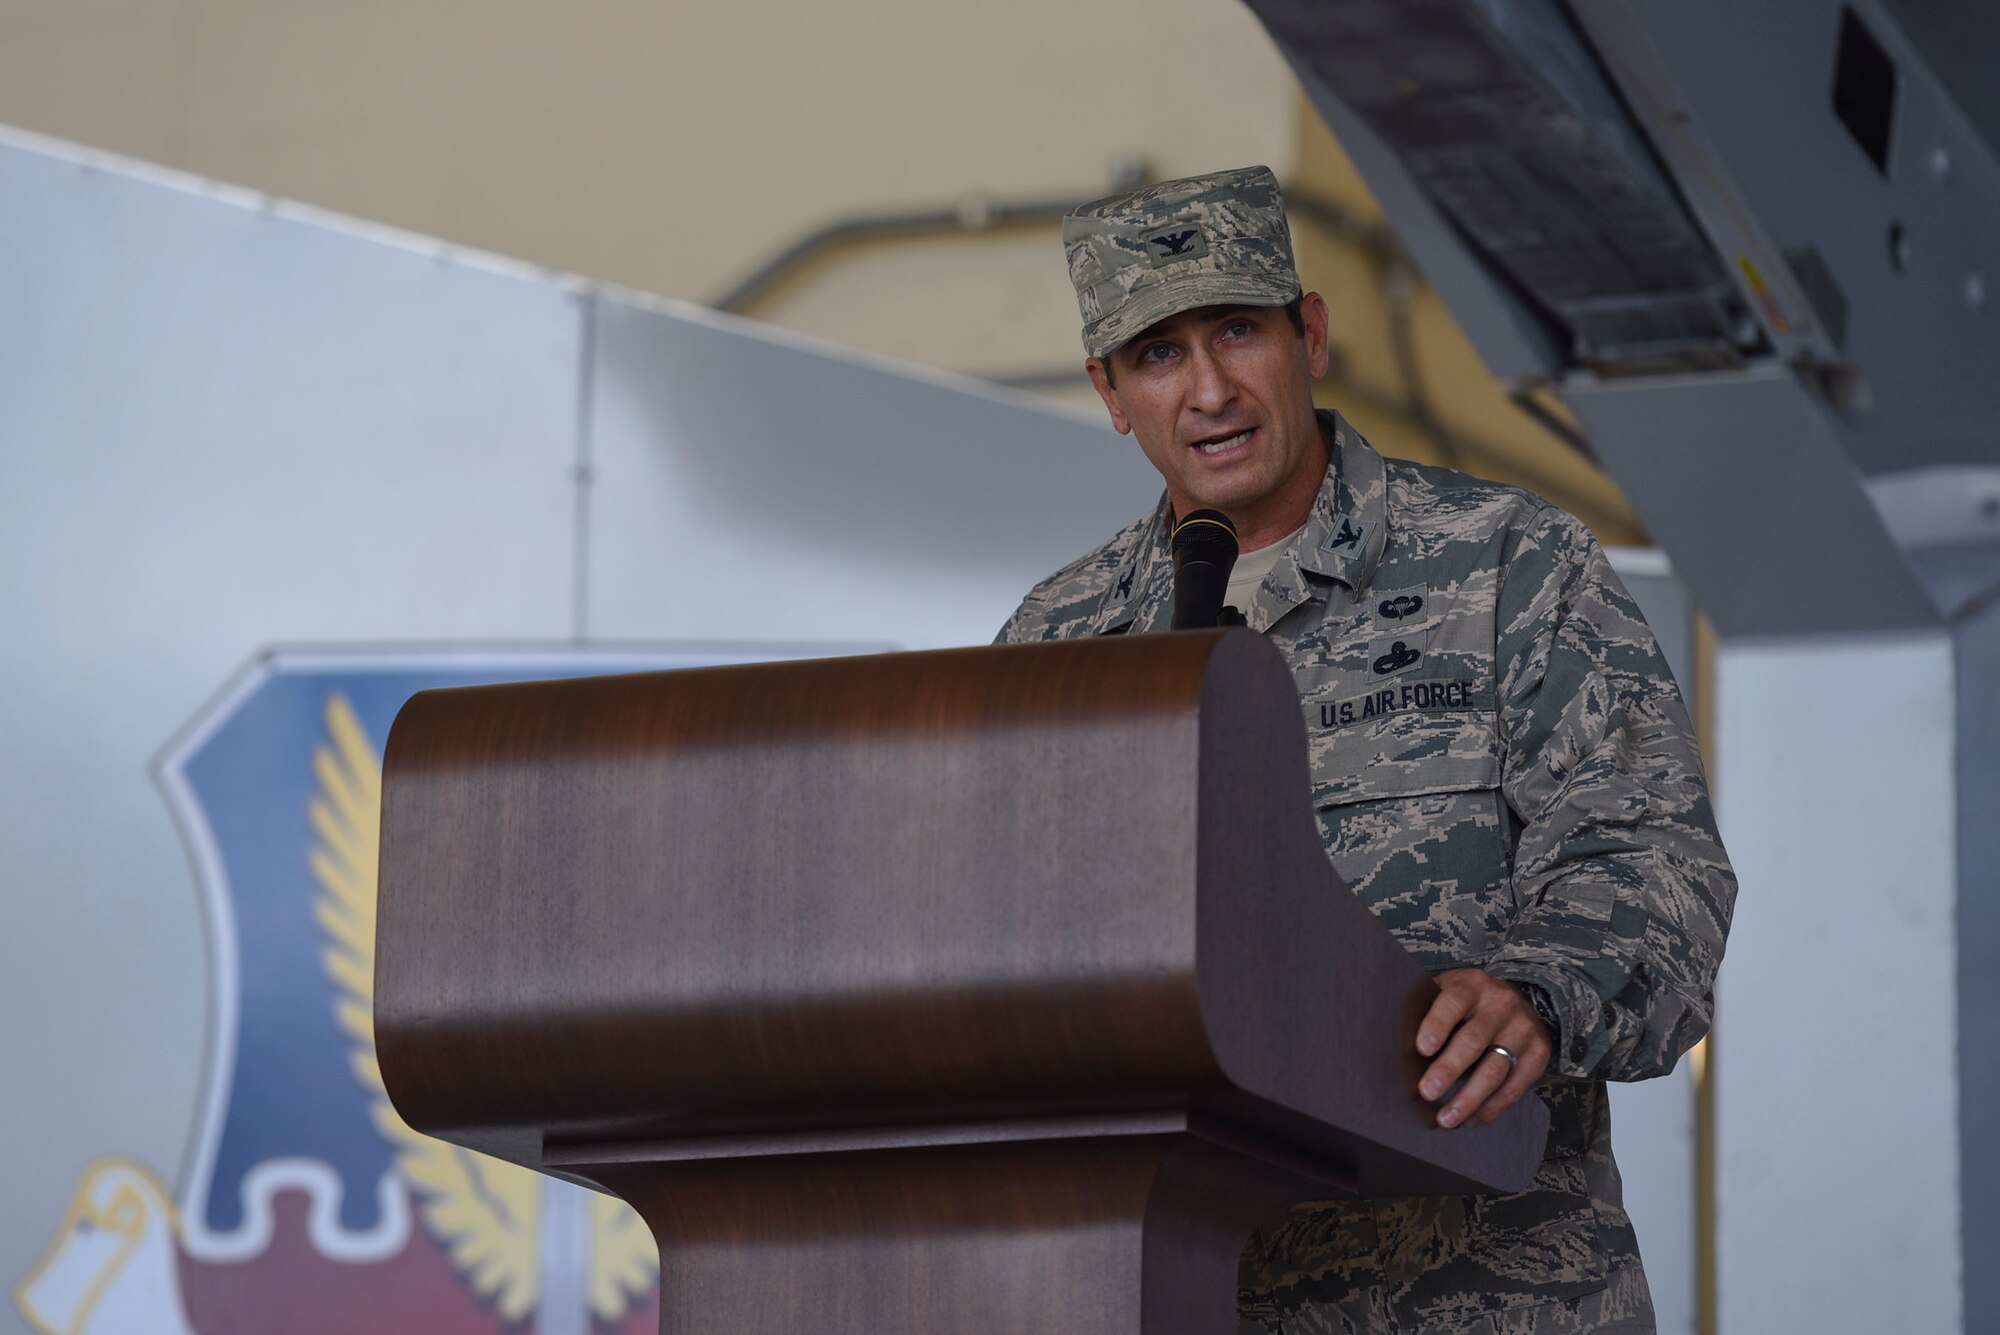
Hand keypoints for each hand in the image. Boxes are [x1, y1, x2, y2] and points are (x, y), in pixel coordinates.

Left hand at [1415, 969, 1552, 1128]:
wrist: (1521, 999)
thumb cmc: (1469, 1002)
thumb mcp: (1450, 990)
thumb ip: (1427, 1008)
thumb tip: (1390, 1042)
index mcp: (1472, 985)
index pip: (1453, 1002)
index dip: (1437, 1025)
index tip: (1421, 1049)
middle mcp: (1501, 1004)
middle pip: (1473, 1041)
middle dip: (1448, 1070)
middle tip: (1427, 1092)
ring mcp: (1523, 1029)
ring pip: (1494, 1070)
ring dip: (1468, 1099)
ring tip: (1447, 1118)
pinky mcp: (1538, 1053)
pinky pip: (1514, 1087)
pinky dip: (1491, 1108)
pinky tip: (1471, 1119)